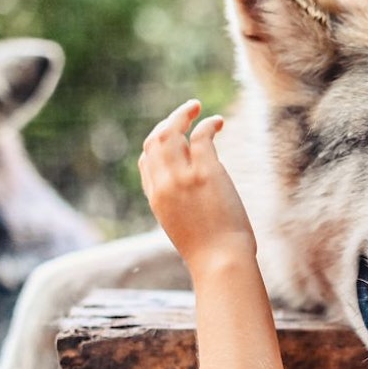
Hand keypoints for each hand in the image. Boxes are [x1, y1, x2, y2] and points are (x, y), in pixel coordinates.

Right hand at [138, 99, 255, 274]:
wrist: (221, 261)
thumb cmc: (211, 253)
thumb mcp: (184, 229)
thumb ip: (180, 208)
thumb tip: (193, 201)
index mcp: (156, 199)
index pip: (146, 163)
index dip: (157, 147)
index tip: (175, 140)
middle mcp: (164, 184)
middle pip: (154, 141)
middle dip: (167, 122)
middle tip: (185, 112)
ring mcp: (183, 176)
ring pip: (171, 132)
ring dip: (182, 114)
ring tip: (196, 107)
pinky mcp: (206, 172)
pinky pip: (200, 136)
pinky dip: (207, 124)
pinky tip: (217, 122)